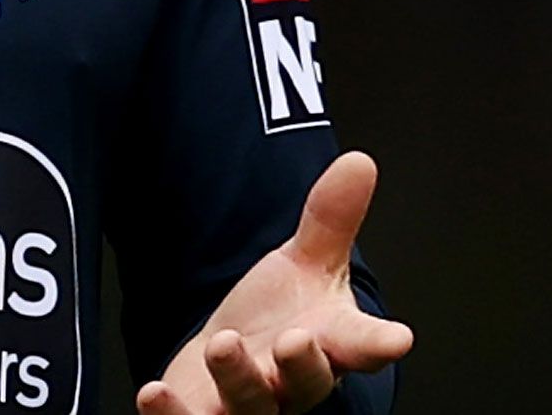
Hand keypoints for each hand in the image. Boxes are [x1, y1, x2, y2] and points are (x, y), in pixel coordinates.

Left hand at [136, 152, 413, 414]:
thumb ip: (330, 219)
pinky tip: (153, 392)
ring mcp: (251, 406)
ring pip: (252, 405)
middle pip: (307, 384)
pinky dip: (172, 414)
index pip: (361, 345)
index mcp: (328, 343)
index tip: (398, 338)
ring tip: (223, 343)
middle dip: (304, 366)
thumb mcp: (307, 265)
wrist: (234, 364)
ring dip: (238, 379)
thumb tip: (358, 161)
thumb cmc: (280, 317)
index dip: (379, 343)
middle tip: (296, 340)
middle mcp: (293, 382)